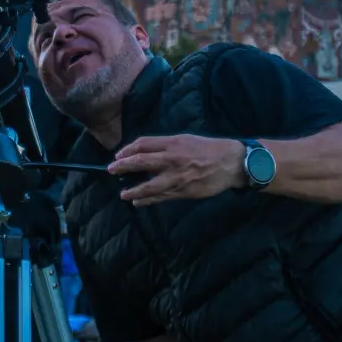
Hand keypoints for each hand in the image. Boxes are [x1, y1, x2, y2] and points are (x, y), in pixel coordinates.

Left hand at [109, 135, 244, 206]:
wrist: (230, 162)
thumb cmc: (208, 149)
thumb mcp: (185, 140)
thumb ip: (166, 146)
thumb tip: (145, 152)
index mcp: (172, 143)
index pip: (143, 144)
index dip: (127, 150)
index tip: (118, 155)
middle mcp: (172, 159)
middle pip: (141, 161)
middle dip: (122, 167)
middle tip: (111, 170)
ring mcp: (177, 177)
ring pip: (148, 185)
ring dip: (132, 190)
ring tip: (123, 194)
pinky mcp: (183, 191)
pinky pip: (161, 197)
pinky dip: (147, 200)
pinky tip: (138, 201)